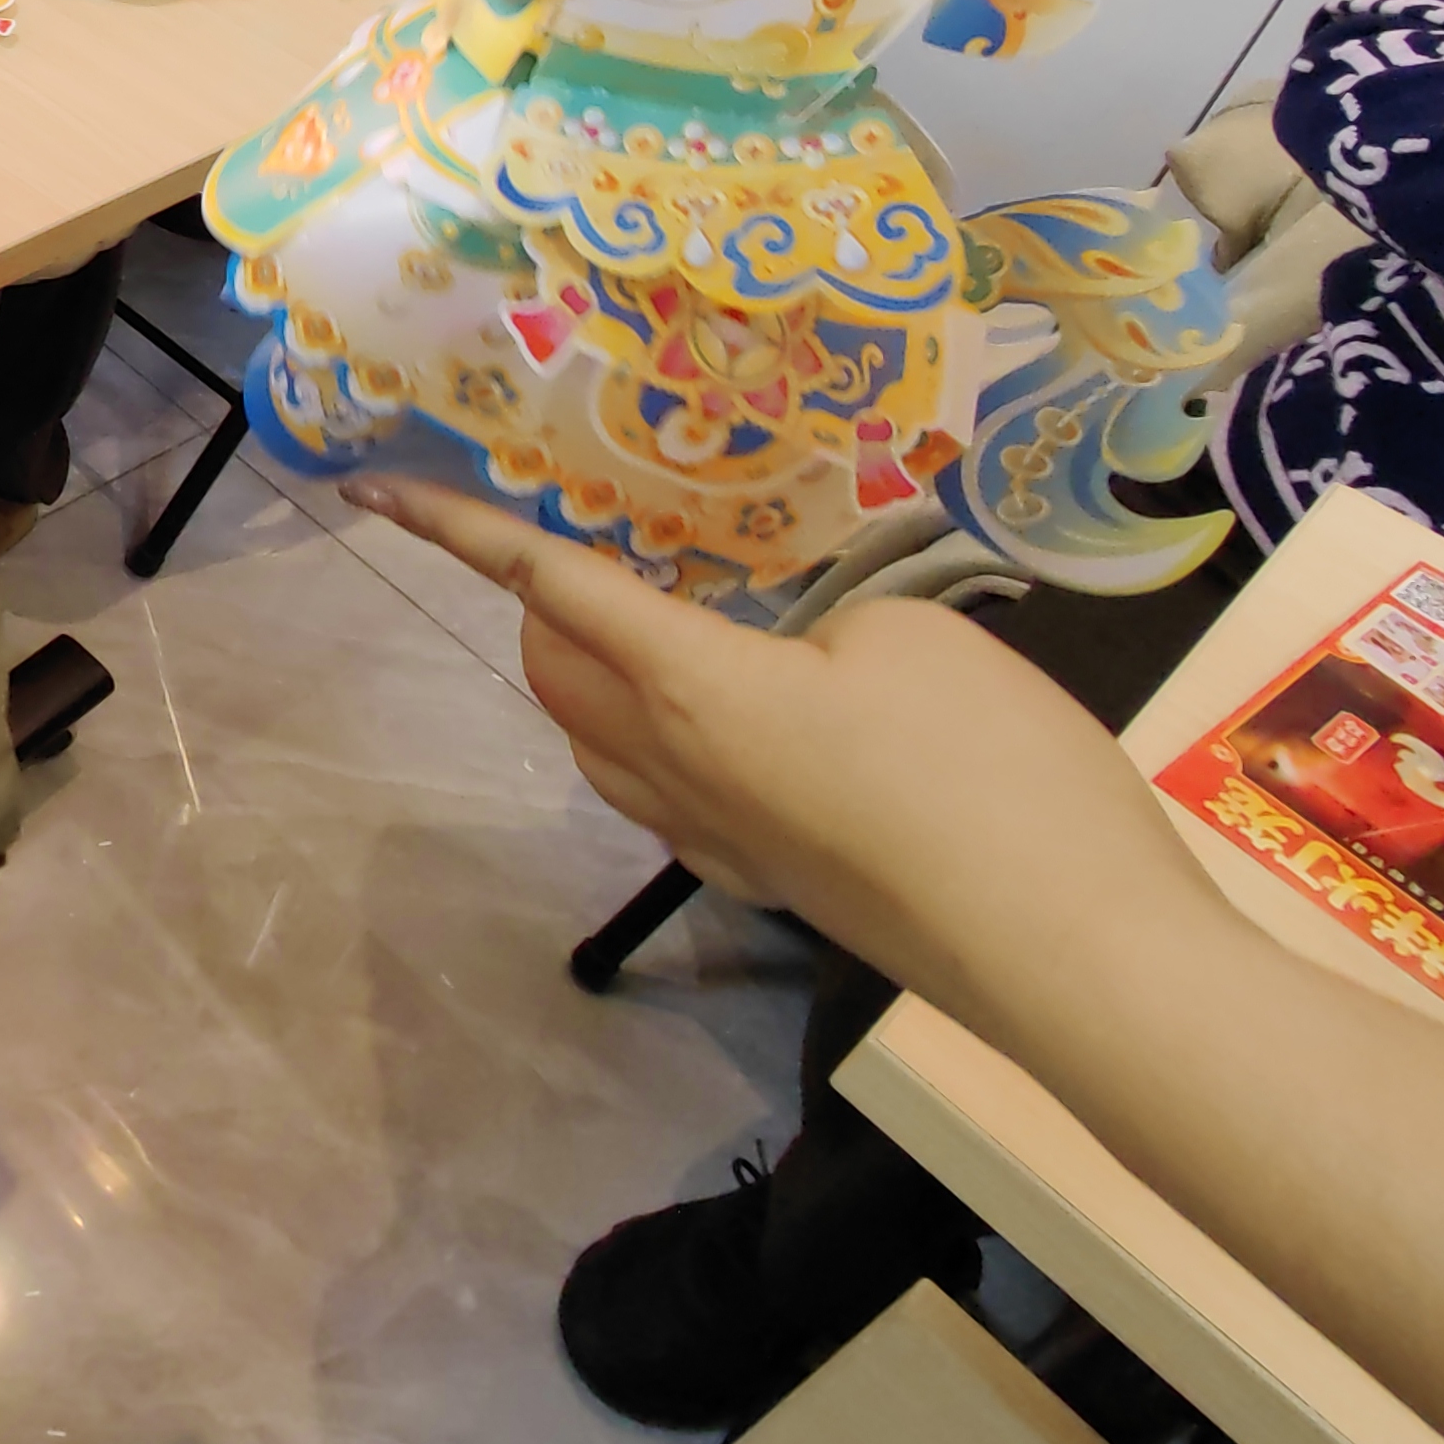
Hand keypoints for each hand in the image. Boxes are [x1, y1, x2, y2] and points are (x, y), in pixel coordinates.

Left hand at [337, 473, 1220, 1036]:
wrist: (1073, 954)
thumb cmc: (990, 774)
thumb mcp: (911, 637)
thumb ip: (825, 624)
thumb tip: (801, 660)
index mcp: (689, 688)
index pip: (547, 584)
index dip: (456, 527)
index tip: (370, 489)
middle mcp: (674, 769)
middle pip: (552, 671)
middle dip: (542, 602)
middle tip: (598, 542)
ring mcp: (720, 840)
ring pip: (596, 742)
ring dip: (594, 676)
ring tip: (665, 620)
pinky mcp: (775, 884)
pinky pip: (663, 796)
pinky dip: (658, 739)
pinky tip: (732, 718)